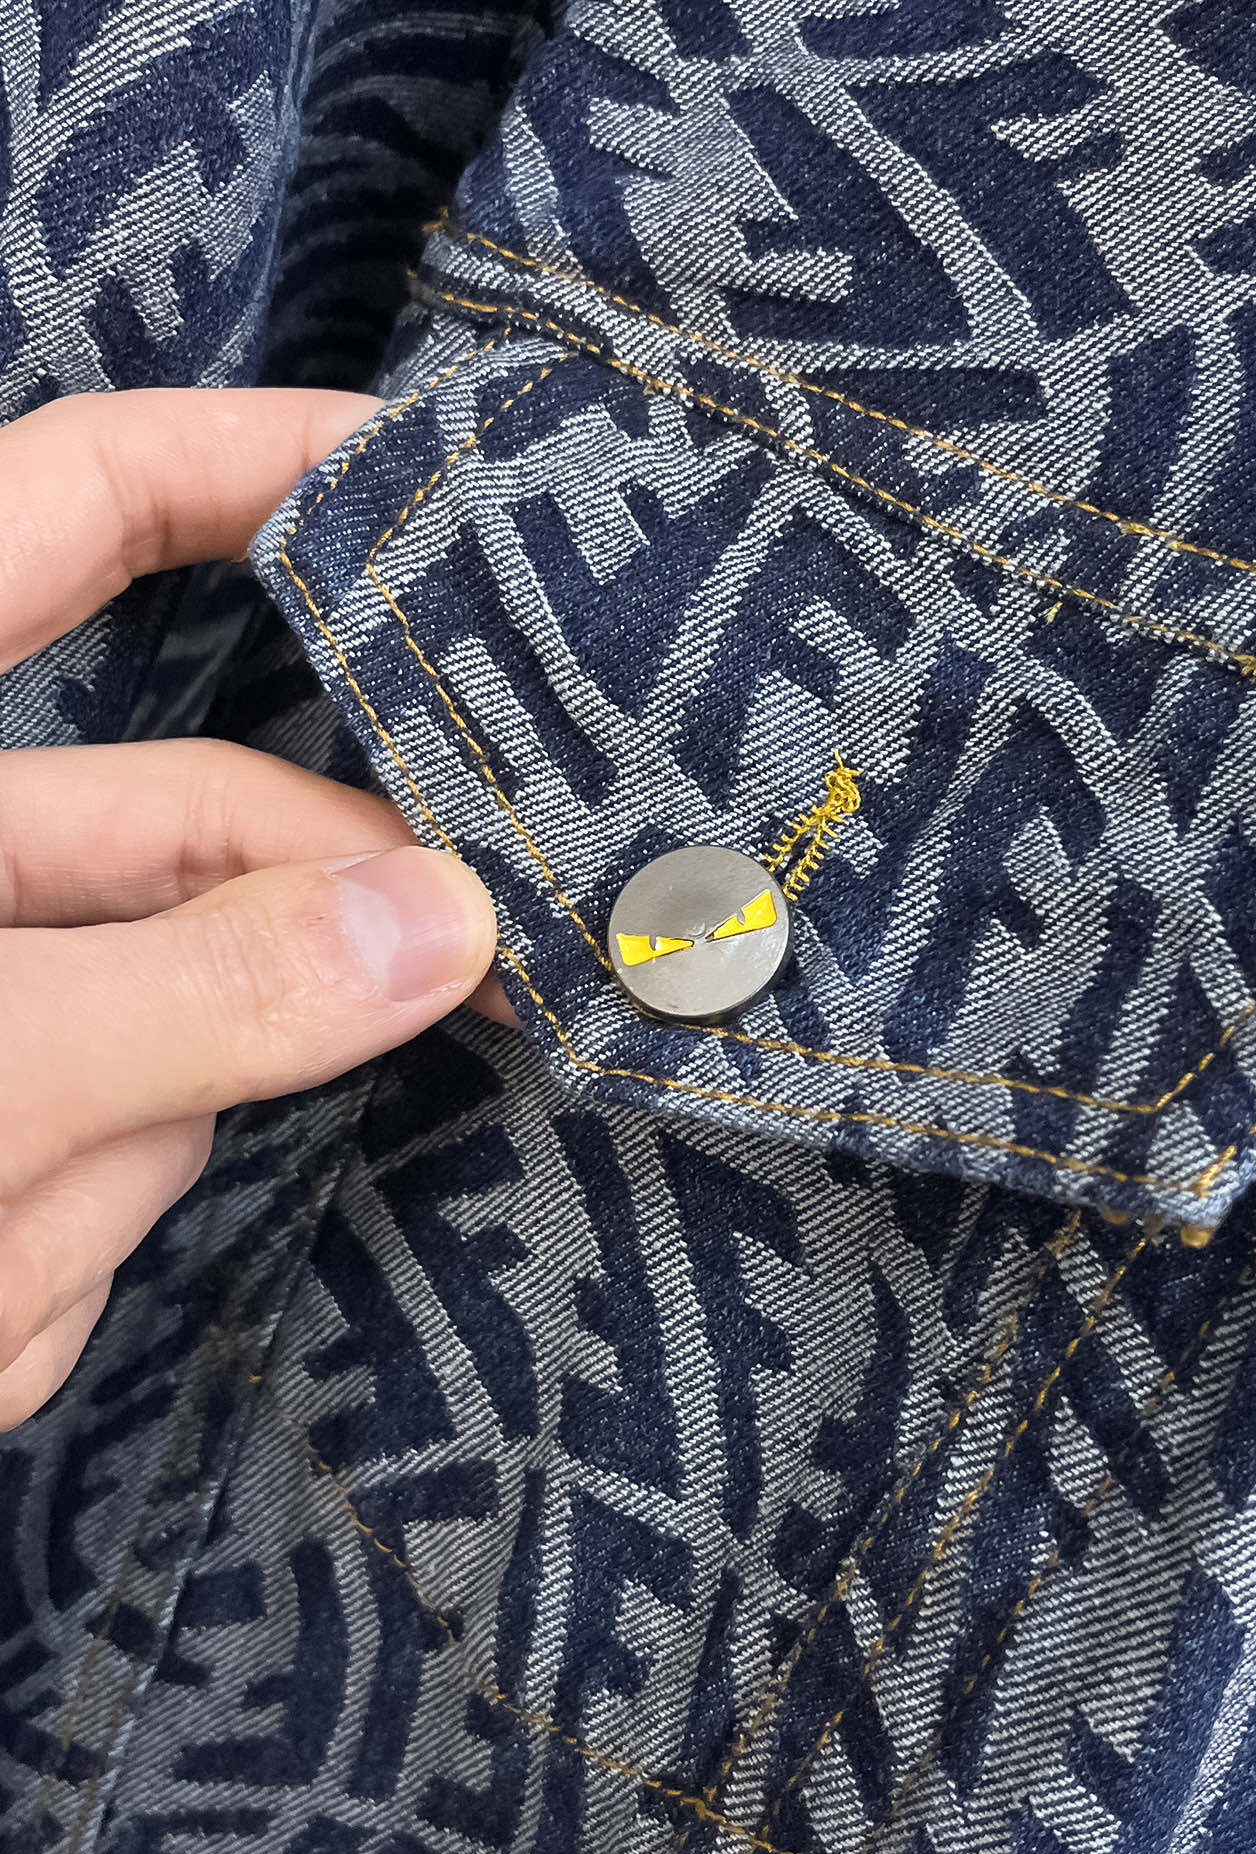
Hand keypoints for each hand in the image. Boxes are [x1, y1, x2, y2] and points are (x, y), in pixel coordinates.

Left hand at [0, 390, 504, 1426]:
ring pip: (155, 1047)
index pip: (72, 507)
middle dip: (291, 930)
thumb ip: (195, 994)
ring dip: (101, 1176)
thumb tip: (448, 926)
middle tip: (488, 959)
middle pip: (186, 832)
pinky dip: (40, 1269)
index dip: (252, 462)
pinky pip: (91, 1180)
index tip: (433, 472)